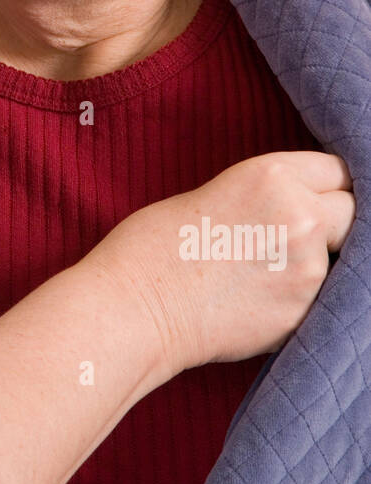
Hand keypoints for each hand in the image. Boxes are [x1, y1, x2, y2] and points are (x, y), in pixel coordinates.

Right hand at [100, 151, 354, 371]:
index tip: (318, 196)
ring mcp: (307, 269)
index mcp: (273, 176)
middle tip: (294, 237)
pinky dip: (298, 297)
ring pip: (339, 259)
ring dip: (316, 262)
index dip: (326, 185)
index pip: (337, 169)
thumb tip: (305, 212)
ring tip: (264, 272)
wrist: (134, 308)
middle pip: (351, 211)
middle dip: (332, 222)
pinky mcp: (302, 313)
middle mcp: (300, 217)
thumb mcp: (217, 193)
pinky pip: (317, 298)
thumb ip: (270, 197)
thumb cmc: (154, 246)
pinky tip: (258, 298)